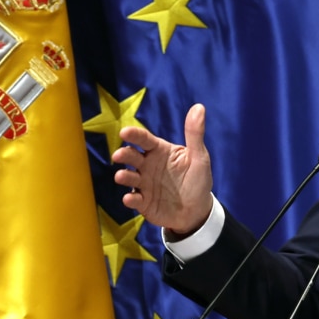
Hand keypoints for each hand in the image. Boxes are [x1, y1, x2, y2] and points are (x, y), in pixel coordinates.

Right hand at [112, 103, 213, 236]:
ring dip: (123, 176)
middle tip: (119, 155)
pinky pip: (134, 199)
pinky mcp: (143, 202)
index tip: (125, 132)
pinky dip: (131, 199)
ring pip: (128, 176)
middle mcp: (148, 166)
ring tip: (121, 176)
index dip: (134, 135)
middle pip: (131, 156)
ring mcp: (144, 184)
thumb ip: (195, 134)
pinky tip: (131, 199)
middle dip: (123, 154)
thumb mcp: (199, 157)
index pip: (144, 139)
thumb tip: (199, 107)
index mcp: (160, 151)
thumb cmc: (197, 180)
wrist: (198, 211)